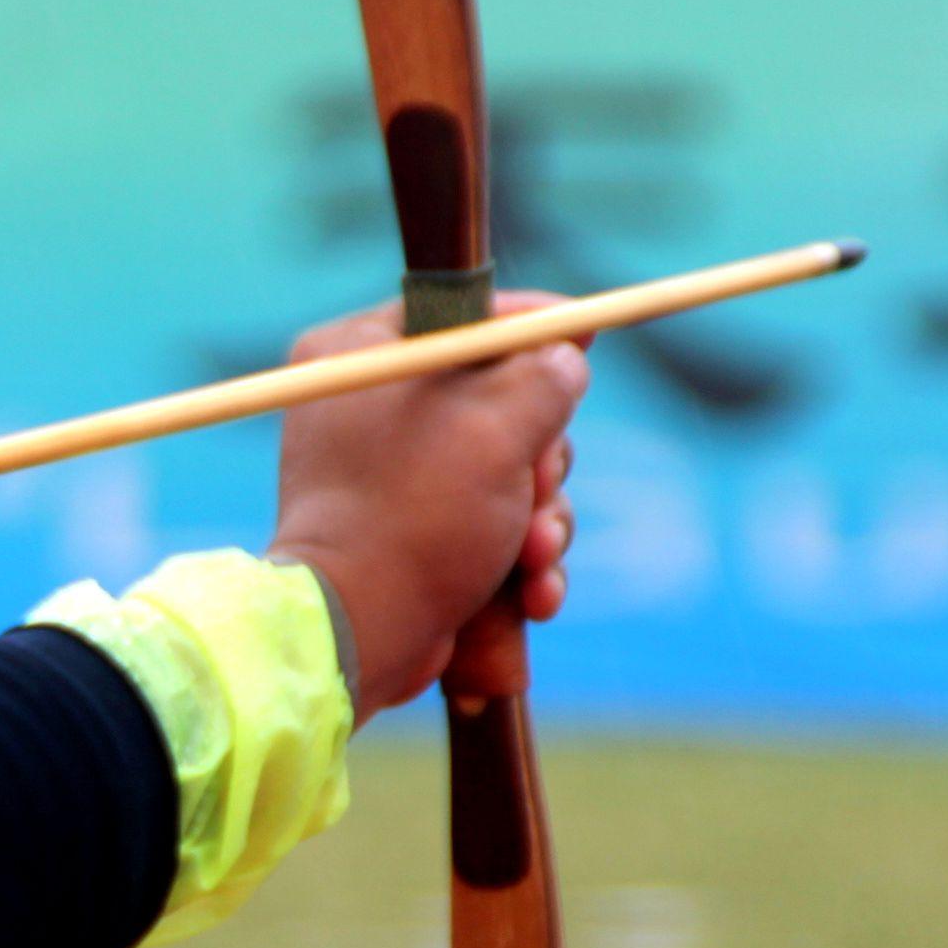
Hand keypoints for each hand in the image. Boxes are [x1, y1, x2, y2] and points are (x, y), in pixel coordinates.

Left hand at [264, 293, 588, 711]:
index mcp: (360, 353)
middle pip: (498, 398)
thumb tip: (565, 356)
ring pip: (507, 472)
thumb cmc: (417, 513)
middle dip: (540, 458)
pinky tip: (533, 594)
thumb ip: (545, 374)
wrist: (359, 634)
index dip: (531, 325)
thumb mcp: (498, 423)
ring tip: (535, 558)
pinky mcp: (410, 534)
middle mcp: (366, 406)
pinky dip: (518, 560)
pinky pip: (488, 526)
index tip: (588, 330)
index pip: (461, 313)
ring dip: (541, 520)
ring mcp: (390, 476)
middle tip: (537, 485)